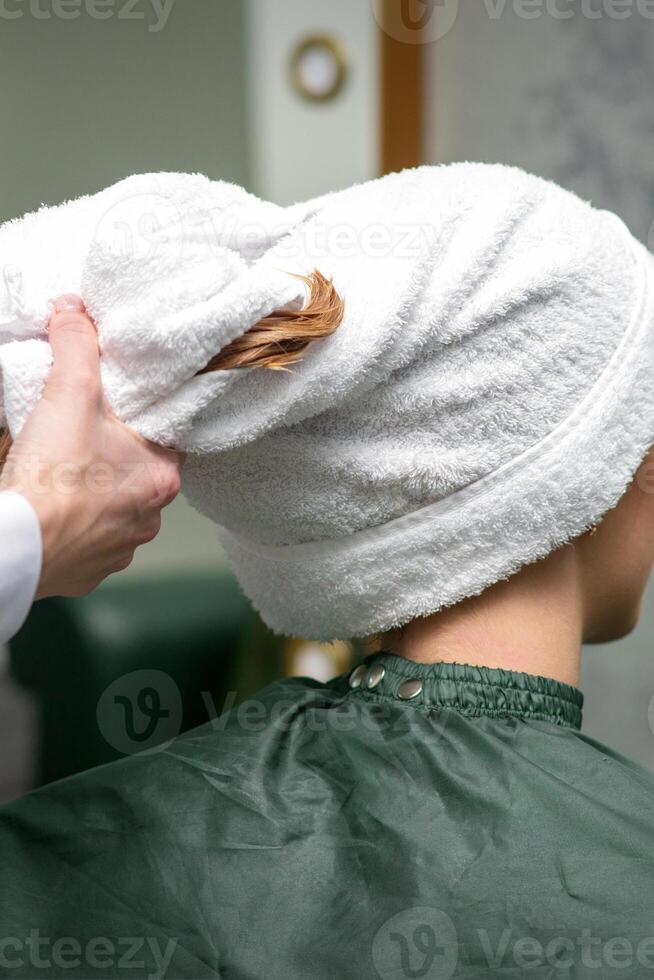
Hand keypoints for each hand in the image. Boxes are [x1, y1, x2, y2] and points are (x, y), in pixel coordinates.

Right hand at [0, 295, 183, 597]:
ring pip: (114, 511)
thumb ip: (77, 347)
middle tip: (84, 439)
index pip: (166, 440)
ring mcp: (121, 549)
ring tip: (64, 476)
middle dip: (114, 457)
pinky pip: (90, 542)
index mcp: (162, 477)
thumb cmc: (52, 477)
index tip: (121, 413)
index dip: (143, 422)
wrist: (17, 545)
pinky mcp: (90, 571)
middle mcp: (150, 518)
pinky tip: (54, 510)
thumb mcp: (69, 394)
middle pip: (139, 475)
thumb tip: (74, 311)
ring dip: (95, 495)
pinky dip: (75, 526)